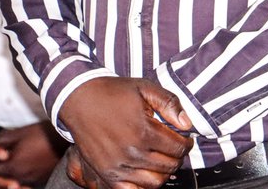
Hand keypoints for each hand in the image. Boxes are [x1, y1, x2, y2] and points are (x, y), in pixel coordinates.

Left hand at [0, 121, 69, 188]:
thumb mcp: (21, 132)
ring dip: (3, 179)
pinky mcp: (40, 180)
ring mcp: (31, 180)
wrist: (68, 141)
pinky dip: (18, 181)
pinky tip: (18, 178)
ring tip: (1, 174)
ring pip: (11, 183)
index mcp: (13, 165)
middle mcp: (21, 176)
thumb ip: (2, 138)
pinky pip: (25, 184)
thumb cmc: (46, 134)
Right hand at [59, 77, 192, 188]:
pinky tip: (145, 172)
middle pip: (169, 166)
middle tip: (175, 148)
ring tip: (162, 159)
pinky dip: (142, 186)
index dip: (187, 143)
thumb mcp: (145, 88)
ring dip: (163, 172)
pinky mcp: (106, 174)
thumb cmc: (114, 92)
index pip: (179, 148)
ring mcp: (118, 166)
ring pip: (154, 183)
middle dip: (178, 157)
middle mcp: (132, 152)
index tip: (186, 138)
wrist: (80, 99)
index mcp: (144, 131)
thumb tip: (187, 124)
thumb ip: (169, 103)